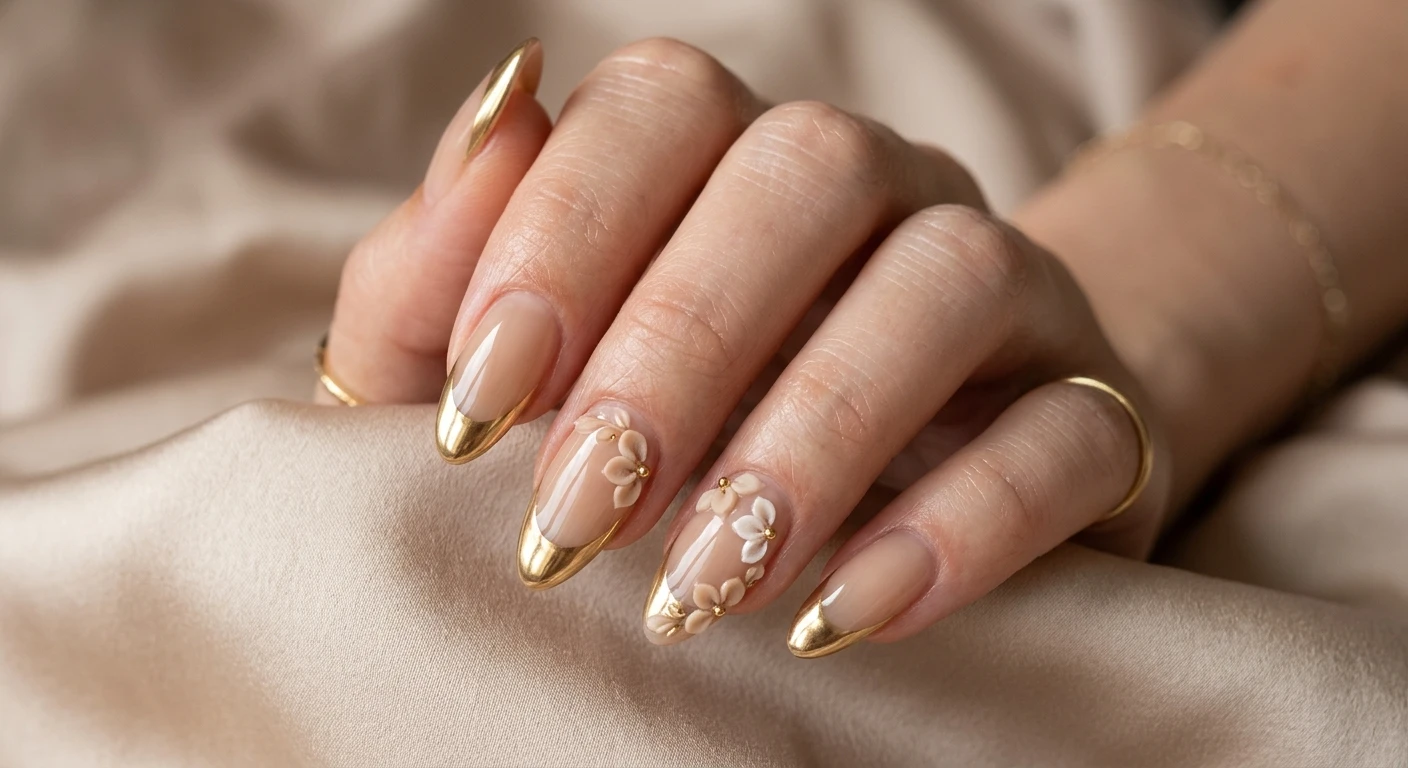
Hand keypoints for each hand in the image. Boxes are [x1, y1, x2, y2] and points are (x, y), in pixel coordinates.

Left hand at [320, 38, 1169, 655]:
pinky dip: (958, 526)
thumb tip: (490, 117)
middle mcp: (880, 189)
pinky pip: (1065, 433)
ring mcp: (1008, 286)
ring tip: (705, 582)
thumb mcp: (512, 375)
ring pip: (949, 280)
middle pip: (807, 172)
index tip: (477, 416)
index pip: (663, 104)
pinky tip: (843, 614)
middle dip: (677, 350)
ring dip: (812, 436)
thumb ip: (447, 266)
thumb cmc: (660, 435)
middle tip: (576, 519)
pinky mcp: (1094, 410)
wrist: (889, 506)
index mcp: (733, 152)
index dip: (561, 236)